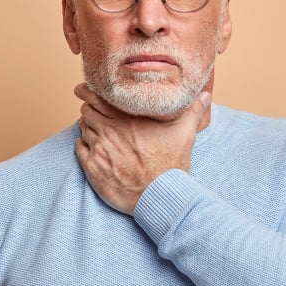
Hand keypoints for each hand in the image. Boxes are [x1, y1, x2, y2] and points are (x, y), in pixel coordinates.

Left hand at [73, 84, 211, 214]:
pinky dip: (83, 144)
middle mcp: (109, 131)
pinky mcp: (92, 168)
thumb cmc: (170, 167)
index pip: (98, 96)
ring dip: (88, 127)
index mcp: (127, 119)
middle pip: (87, 110)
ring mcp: (99, 150)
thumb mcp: (184, 135)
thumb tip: (206, 95)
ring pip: (83, 129)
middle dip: (89, 109)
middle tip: (91, 110)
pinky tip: (90, 146)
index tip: (85, 88)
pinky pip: (79, 148)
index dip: (89, 90)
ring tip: (95, 129)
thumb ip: (192, 111)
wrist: (158, 198)